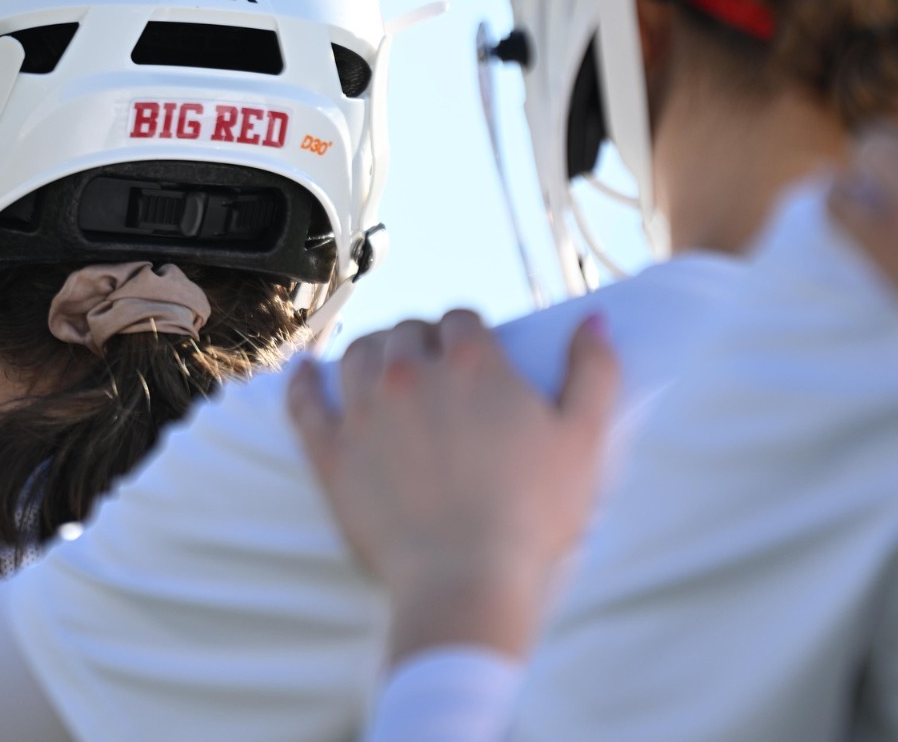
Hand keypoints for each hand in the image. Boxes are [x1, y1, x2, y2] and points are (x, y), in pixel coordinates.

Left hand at [288, 310, 620, 661]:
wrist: (468, 578)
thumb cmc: (533, 514)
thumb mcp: (585, 439)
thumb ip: (593, 371)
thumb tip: (593, 320)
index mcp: (472, 362)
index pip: (461, 319)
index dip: (468, 333)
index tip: (472, 354)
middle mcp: (411, 373)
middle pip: (407, 331)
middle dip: (422, 340)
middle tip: (433, 368)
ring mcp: (364, 410)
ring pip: (359, 355)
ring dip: (374, 353)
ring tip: (384, 368)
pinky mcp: (331, 452)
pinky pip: (304, 400)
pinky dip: (304, 380)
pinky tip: (306, 371)